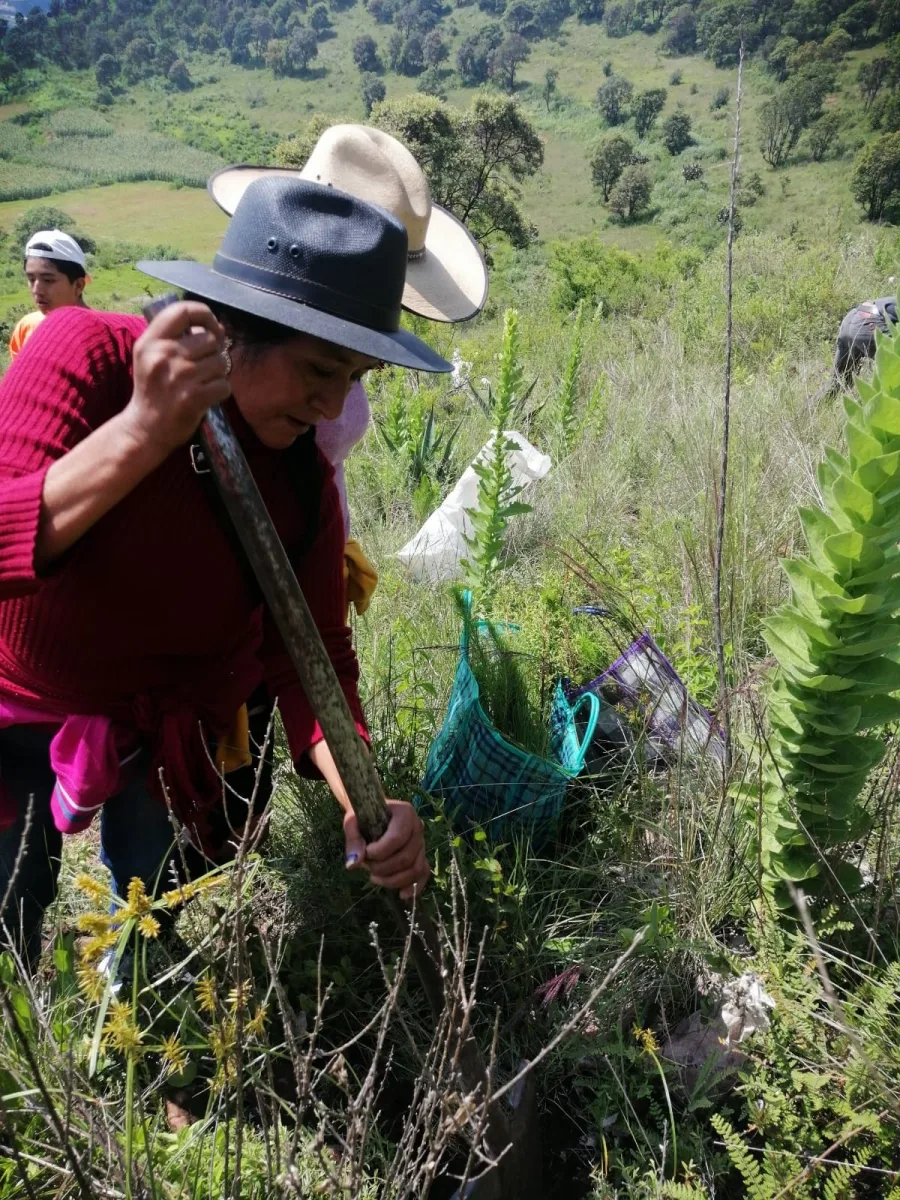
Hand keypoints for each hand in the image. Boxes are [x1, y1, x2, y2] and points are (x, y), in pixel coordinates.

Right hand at [125, 301, 230, 455]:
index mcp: (150, 341)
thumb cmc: (153, 390)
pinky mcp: (193, 397)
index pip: (183, 310)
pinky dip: (220, 391)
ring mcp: (179, 376)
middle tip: (203, 368)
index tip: (212, 328)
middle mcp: (163, 354)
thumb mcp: (152, 356)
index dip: (205, 315)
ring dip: (218, 374)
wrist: (145, 428)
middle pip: (210, 340)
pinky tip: (206, 396)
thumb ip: (177, 338)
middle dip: (214, 353)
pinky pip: (224, 385)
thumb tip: (218, 328)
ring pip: (221, 363)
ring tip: (202, 383)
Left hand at [343, 800, 430, 900]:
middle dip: (383, 868)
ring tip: (374, 878)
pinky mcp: (421, 856)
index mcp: (405, 813)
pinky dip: (414, 886)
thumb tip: (353, 864)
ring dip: (393, 880)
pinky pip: (423, 873)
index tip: (366, 853)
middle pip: (406, 857)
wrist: (372, 814)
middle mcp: (418, 827)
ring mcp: (421, 843)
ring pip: (415, 869)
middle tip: (367, 866)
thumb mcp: (353, 822)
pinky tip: (401, 895)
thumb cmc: (364, 816)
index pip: (397, 838)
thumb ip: (353, 841)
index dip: (380, 852)